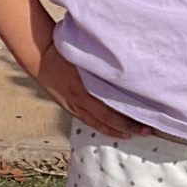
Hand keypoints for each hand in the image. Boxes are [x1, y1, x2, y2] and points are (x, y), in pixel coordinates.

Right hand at [33, 32, 147, 136]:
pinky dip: (100, 125)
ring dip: (114, 130)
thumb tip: (126, 70)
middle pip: (106, 123)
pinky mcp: (68, 106)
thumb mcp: (85, 59)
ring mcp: (72, 106)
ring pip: (97, 124)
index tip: (145, 125)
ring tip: (130, 134)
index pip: (109, 115)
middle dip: (127, 129)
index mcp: (84, 92)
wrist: (40, 56)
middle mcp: (79, 103)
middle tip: (146, 132)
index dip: (127, 123)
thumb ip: (103, 68)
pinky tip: (109, 127)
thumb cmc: (64, 52)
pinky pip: (87, 120)